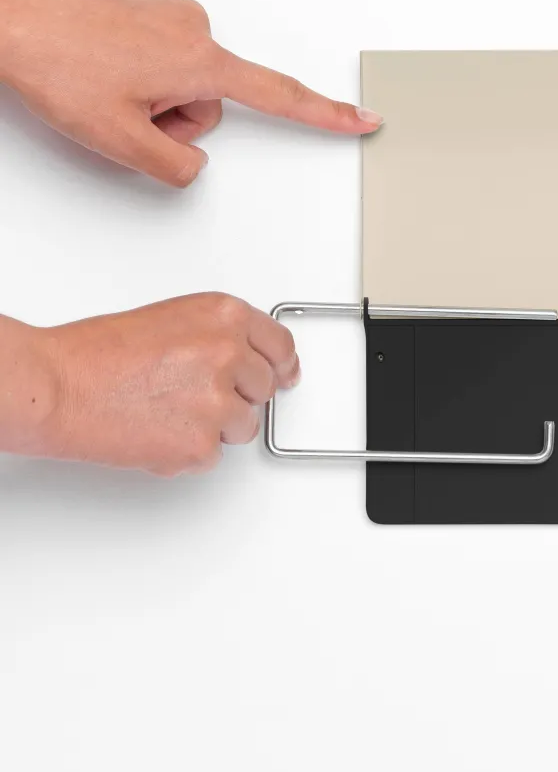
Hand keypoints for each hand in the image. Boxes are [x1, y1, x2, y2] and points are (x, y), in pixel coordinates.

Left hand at [0, 0, 381, 186]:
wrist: (5, 16)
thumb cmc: (54, 65)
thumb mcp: (120, 144)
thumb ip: (177, 169)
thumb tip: (193, 162)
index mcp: (199, 63)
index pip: (281, 99)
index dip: (328, 116)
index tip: (363, 119)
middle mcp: (194, 27)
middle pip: (210, 103)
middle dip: (172, 119)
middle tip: (125, 112)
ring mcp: (169, 10)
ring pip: (182, 79)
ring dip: (150, 95)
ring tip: (106, 86)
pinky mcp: (146, 3)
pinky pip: (159, 52)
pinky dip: (136, 68)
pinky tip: (102, 65)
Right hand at [16, 293, 298, 475]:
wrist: (57, 387)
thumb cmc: (97, 354)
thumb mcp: (173, 320)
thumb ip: (219, 337)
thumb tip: (249, 359)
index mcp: (224, 316)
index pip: (281, 345)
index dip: (284, 364)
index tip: (286, 374)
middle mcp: (230, 354)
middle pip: (265, 388)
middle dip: (238, 395)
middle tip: (194, 394)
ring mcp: (219, 401)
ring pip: (244, 425)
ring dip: (214, 426)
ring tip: (166, 409)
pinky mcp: (202, 443)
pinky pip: (213, 455)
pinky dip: (188, 451)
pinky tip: (156, 430)